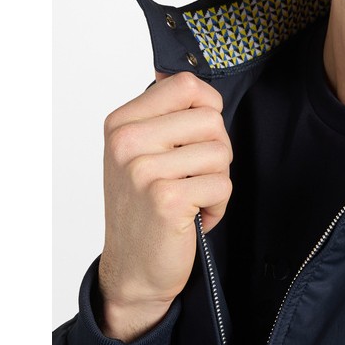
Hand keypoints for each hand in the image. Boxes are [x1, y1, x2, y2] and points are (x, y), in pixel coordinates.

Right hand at [98, 71, 231, 341]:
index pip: (186, 85)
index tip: (198, 136)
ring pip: (221, 153)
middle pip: (211, 119)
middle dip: (217, 151)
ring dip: (217, 181)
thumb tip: (182, 75)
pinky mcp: (166, 199)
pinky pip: (222, 185)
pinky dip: (217, 206)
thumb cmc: (144, 208)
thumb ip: (164, 115)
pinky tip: (193, 218)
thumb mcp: (141, 152)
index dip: (208, 108)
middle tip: (193, 177)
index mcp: (121, 123)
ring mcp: (144, 170)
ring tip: (191, 199)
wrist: (132, 269)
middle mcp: (127, 142)